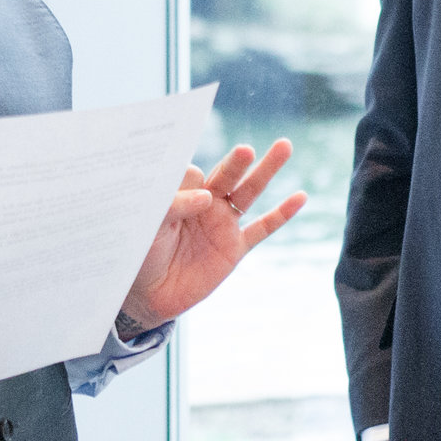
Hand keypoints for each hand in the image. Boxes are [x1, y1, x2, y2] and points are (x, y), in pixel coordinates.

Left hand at [118, 140, 306, 335]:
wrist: (147, 295)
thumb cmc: (140, 253)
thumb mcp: (148, 225)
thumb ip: (174, 206)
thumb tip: (207, 196)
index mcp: (181, 192)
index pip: (192, 174)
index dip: (187, 178)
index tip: (179, 182)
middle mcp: (205, 202)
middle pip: (226, 174)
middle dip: (235, 163)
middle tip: (244, 150)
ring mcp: (222, 223)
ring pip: (249, 191)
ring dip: (266, 169)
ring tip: (284, 146)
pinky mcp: (234, 248)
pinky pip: (263, 228)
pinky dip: (282, 214)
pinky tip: (300, 197)